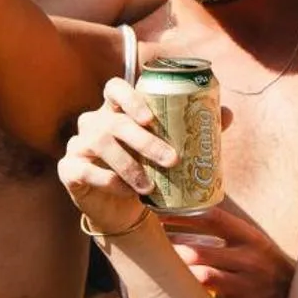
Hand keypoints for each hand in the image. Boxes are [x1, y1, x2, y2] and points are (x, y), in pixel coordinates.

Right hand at [57, 79, 180, 232]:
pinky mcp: (69, 169)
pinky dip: (107, 180)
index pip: (114, 88)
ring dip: (128, 164)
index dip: (130, 97)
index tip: (150, 118)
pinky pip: (83, 169)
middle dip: (144, 140)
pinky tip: (127, 191)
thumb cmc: (146, 170)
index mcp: (116, 110)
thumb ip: (193, 129)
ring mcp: (78, 144)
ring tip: (149, 185)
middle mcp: (94, 122)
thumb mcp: (168, 150)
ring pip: (97, 142)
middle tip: (171, 159)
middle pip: (113, 120)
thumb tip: (228, 114)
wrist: (123, 209)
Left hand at [164, 204, 293, 297]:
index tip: (158, 213)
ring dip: (179, 275)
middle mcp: (250, 261)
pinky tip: (180, 297)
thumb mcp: (256, 246)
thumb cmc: (268, 272)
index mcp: (251, 239)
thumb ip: (228, 232)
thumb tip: (188, 213)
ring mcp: (247, 289)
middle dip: (172, 250)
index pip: (212, 219)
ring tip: (162, 271)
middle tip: (152, 247)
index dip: (181, 215)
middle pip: (200, 252)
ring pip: (202, 279)